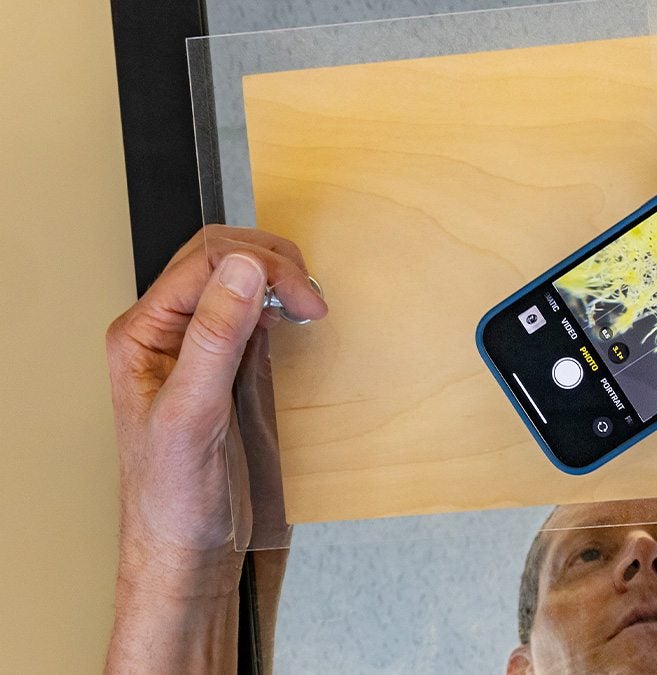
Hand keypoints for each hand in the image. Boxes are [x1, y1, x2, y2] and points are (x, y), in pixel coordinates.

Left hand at [105, 225, 324, 669]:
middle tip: (312, 298)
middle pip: (220, 260)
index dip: (260, 267)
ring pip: (240, 283)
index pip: (203, 263)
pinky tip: (298, 323)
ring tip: (309, 305)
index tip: (304, 298)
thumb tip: (244, 271)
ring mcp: (201, 350)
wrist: (190, 553)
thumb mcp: (193, 414)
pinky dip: (283, 309)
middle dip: (273, 265)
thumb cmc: (174, 500)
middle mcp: (168, 335)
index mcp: (142, 335)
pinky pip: (255, 317)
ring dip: (280, 281)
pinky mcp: (230, 370)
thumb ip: (215, 337)